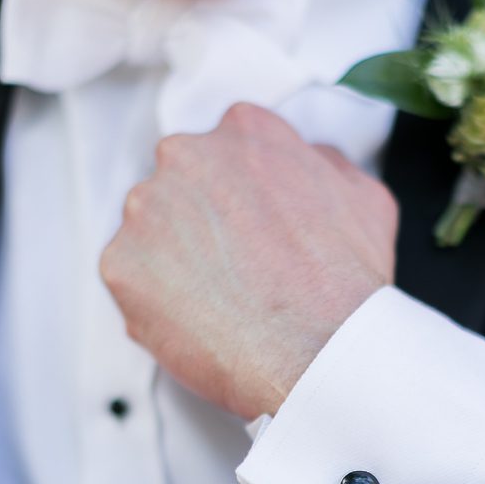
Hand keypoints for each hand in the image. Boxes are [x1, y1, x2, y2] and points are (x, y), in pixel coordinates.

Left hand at [100, 102, 399, 420]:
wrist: (315, 353)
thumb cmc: (343, 284)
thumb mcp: (364, 198)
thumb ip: (323, 163)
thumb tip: (307, 159)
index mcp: (244, 131)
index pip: (227, 148)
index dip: (239, 193)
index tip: (248, 224)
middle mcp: (186, 156)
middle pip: (181, 182)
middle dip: (199, 219)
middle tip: (232, 266)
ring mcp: (146, 208)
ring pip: (149, 229)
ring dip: (173, 257)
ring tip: (216, 298)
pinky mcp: (120, 263)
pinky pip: (130, 277)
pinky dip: (153, 299)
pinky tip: (194, 318)